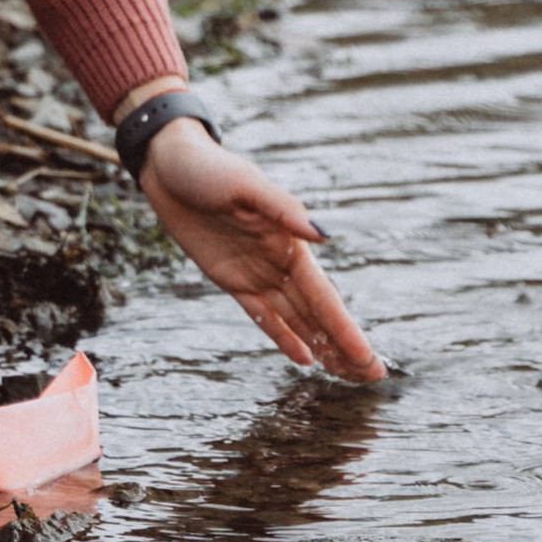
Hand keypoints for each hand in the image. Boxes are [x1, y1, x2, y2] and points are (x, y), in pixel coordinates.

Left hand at [137, 115, 384, 383]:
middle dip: (344, 345)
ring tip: (346, 374)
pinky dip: (283, 336)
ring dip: (321, 344)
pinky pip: (262, 314)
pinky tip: (305, 358)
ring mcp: (256, 271)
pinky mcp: (230, 277)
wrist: (169, 164)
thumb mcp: (245, 184)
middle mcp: (278, 261)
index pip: (325, 297)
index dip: (347, 331)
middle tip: (372, 376)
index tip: (370, 360)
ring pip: (296, 318)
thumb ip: (283, 210)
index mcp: (289, 241)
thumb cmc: (209, 167)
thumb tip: (324, 234)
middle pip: (317, 313)